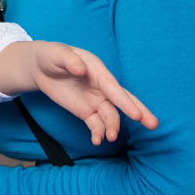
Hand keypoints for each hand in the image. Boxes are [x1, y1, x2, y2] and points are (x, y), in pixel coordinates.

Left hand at [28, 42, 157, 144]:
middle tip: (152, 124)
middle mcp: (101, 87)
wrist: (41, 67)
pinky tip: (97, 140)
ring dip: (112, 127)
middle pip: (123, 101)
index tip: (136, 115)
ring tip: (110, 138)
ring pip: (110, 116)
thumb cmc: (53, 56)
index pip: (114, 88)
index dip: (125, 102)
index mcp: (98, 71)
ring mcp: (95, 100)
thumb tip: (80, 69)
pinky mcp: (85, 111)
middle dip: (138, 112)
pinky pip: (95, 124)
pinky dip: (98, 132)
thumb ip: (70, 61)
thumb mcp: (58, 54)